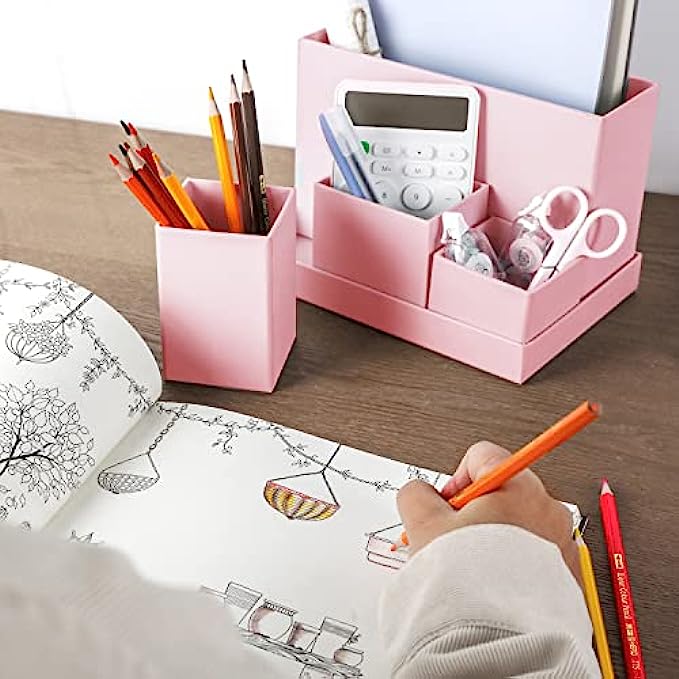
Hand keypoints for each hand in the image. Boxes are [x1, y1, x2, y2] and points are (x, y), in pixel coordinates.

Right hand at [397, 441, 579, 583]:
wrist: (500, 638)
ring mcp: (562, 542)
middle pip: (501, 492)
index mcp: (517, 485)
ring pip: (517, 525)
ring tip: (473, 569)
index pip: (482, 456)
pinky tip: (493, 585)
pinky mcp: (567, 575)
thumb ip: (416, 494)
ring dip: (493, 539)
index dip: (455, 480)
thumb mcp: (424, 523)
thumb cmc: (468, 579)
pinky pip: (534, 556)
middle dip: (474, 513)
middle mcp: (547, 508)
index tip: (446, 508)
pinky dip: (513, 564)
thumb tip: (419, 493)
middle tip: (455, 542)